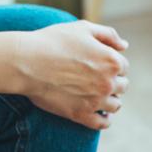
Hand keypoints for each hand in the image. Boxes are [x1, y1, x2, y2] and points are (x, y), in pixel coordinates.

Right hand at [15, 20, 129, 129]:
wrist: (27, 62)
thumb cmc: (54, 41)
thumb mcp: (83, 28)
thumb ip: (108, 35)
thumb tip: (124, 46)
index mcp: (112, 60)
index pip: (124, 67)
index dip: (112, 64)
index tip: (99, 64)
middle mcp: (108, 82)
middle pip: (122, 86)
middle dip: (113, 82)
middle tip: (96, 78)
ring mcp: (96, 101)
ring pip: (115, 106)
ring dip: (109, 100)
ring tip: (96, 95)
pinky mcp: (81, 115)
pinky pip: (103, 123)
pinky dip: (103, 119)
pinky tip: (96, 112)